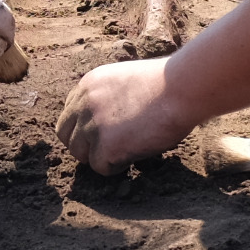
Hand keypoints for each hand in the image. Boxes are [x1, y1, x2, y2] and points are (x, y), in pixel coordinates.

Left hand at [56, 57, 198, 173]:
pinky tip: (135, 154)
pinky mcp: (106, 146)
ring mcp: (92, 125)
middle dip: (86, 146)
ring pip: (82, 155)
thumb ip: (108, 98)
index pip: (70, 114)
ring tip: (127, 150)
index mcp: (88, 85)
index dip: (85, 128)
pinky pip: (101, 168)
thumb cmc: (168, 86)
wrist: (182, 89)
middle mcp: (84, 103)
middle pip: (67, 136)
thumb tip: (107, 122)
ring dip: (101, 157)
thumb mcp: (126, 82)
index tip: (104, 133)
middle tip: (111, 149)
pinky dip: (117, 166)